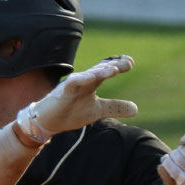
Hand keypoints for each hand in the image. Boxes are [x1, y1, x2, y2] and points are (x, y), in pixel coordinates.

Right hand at [16, 56, 136, 142]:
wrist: (49, 121)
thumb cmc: (72, 112)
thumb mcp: (98, 110)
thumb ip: (115, 107)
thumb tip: (135, 109)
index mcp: (92, 83)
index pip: (106, 70)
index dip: (118, 65)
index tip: (130, 63)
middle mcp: (84, 81)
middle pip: (99, 70)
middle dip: (112, 66)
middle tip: (127, 63)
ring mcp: (73, 85)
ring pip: (88, 75)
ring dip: (100, 71)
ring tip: (113, 69)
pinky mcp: (63, 93)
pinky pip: (72, 84)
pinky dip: (81, 80)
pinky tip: (90, 78)